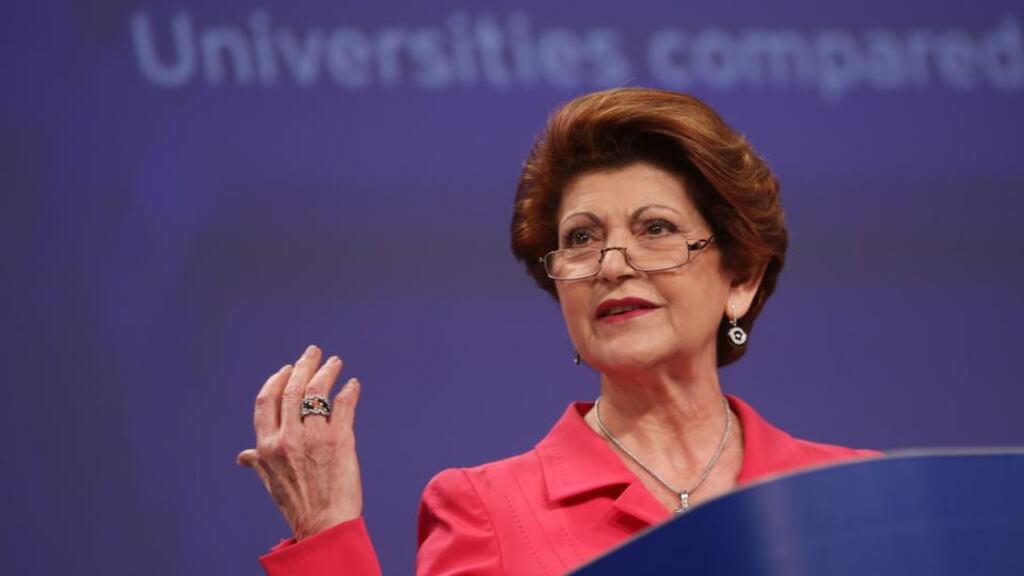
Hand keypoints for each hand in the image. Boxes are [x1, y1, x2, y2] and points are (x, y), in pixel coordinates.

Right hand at [237, 345, 363, 540]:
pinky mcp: (339, 440)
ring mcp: (313, 437)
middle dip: (303, 366)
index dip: (277, 380)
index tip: (287, 368)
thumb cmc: (297, 504)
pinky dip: (349, 392)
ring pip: (318, 392)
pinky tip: (353, 385)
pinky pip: (343, 406)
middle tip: (313, 352)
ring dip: (327, 372)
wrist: (324, 524)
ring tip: (335, 362)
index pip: (266, 401)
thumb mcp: (270, 482)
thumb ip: (259, 462)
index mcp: (267, 445)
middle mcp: (287, 437)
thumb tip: (243, 455)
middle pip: (293, 389)